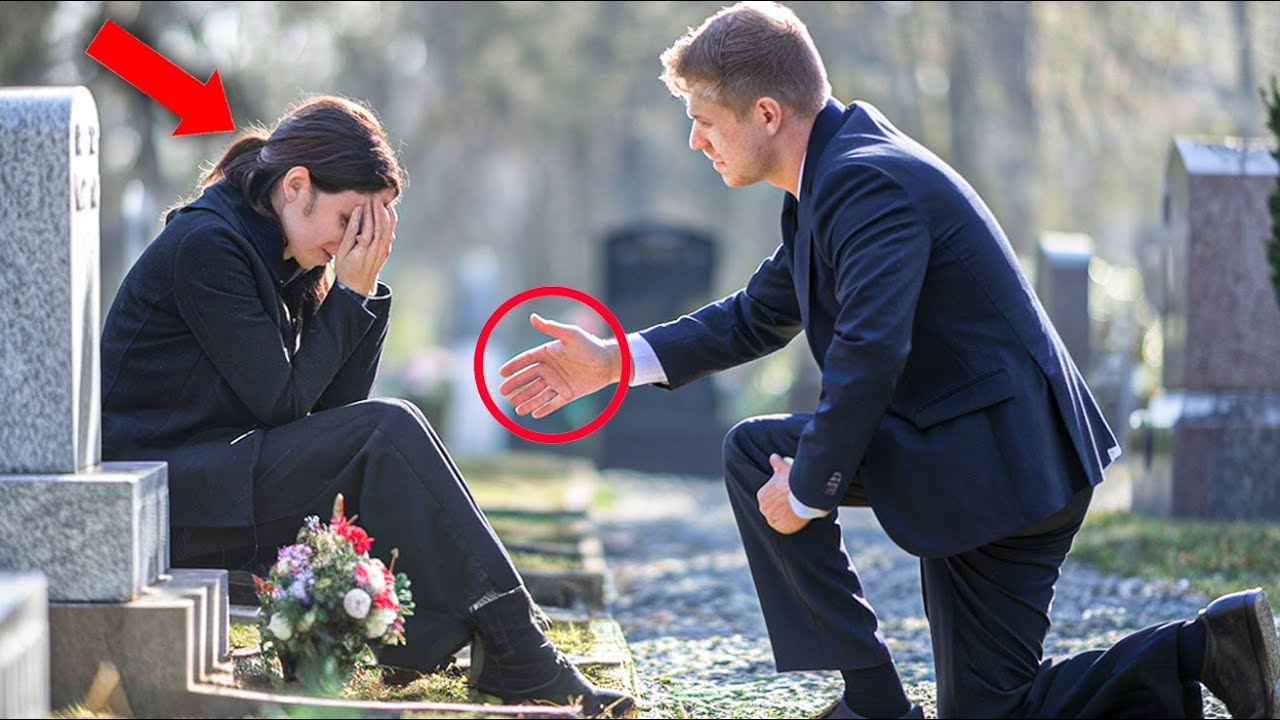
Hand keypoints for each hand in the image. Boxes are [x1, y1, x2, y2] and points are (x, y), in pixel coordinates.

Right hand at [335, 199, 396, 295]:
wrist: (357, 287)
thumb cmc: (345, 268)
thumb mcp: (342, 251)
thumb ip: (350, 231)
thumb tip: (357, 213)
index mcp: (363, 250)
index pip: (369, 226)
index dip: (369, 211)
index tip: (367, 199)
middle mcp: (376, 250)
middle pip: (382, 225)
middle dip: (379, 209)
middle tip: (375, 195)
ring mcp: (383, 251)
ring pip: (388, 228)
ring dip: (386, 213)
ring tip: (382, 200)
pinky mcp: (386, 251)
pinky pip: (390, 233)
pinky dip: (390, 221)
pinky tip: (388, 212)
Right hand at [498, 314, 621, 418]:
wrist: (609, 362)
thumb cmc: (590, 345)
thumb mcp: (570, 334)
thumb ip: (551, 328)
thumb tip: (532, 317)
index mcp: (548, 353)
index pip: (526, 360)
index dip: (514, 366)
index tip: (502, 372)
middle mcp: (551, 369)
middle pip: (529, 379)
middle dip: (516, 385)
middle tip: (503, 392)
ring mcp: (559, 382)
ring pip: (539, 393)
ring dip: (527, 400)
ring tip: (516, 408)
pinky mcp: (568, 394)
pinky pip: (554, 403)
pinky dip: (544, 408)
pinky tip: (533, 414)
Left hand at [757, 454, 809, 534]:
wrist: (804, 494)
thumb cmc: (793, 480)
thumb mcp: (783, 468)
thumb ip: (776, 463)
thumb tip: (774, 457)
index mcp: (762, 496)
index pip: (768, 499)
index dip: (778, 499)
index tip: (786, 497)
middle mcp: (764, 508)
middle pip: (772, 510)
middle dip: (780, 508)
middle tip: (791, 505)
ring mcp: (772, 519)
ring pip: (777, 520)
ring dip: (784, 518)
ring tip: (795, 512)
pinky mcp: (782, 528)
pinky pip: (784, 529)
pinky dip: (789, 526)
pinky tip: (796, 520)